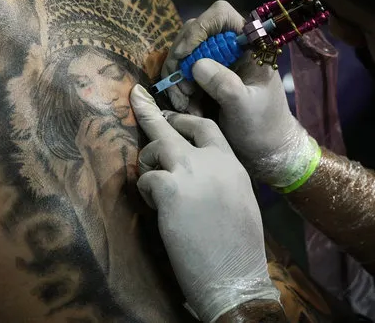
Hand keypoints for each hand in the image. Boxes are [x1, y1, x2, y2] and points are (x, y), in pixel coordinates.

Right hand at [76, 115, 137, 199]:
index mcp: (80, 142)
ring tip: (127, 138)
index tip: (108, 119)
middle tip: (119, 122)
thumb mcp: (91, 154)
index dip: (98, 117)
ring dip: (122, 133)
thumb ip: (94, 140)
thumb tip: (105, 124)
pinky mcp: (110, 149)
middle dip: (110, 119)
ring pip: (112, 129)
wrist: (106, 188)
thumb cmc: (101, 172)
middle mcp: (86, 142)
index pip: (86, 121)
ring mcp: (97, 144)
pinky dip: (128, 142)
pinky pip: (121, 139)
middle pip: (97, 121)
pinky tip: (131, 148)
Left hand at [130, 84, 279, 321]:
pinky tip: (155, 205)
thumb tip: (199, 168)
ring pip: (156, 148)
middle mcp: (212, 161)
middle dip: (150, 111)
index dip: (184, 119)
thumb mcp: (239, 200)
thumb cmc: (238, 247)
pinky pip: (146, 178)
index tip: (170, 115)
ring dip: (148, 163)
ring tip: (152, 184)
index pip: (205, 127)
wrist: (234, 276)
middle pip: (174, 127)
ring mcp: (190, 172)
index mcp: (231, 163)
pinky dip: (145, 190)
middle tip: (136, 97)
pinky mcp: (169, 190)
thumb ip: (219, 176)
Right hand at [166, 0, 318, 188]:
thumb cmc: (263, 126)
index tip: (185, 55)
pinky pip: (180, 72)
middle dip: (181, 60)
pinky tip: (185, 107)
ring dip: (177, 78)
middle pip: (194, 33)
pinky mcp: (204, 76)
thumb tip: (197, 64)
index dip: (199, 28)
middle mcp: (231, 46)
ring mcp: (216, 60)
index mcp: (250, 44)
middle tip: (181, 90)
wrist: (264, 149)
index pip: (220, 14)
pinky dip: (177, 88)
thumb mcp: (245, 107)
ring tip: (185, 105)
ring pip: (183, 53)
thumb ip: (224, 84)